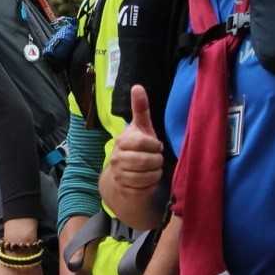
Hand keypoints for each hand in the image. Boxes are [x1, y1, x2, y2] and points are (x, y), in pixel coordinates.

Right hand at [101, 86, 163, 221]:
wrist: (121, 176)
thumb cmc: (136, 149)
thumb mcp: (140, 129)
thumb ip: (140, 109)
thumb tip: (137, 86)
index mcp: (122, 140)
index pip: (143, 143)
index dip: (154, 145)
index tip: (156, 145)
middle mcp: (117, 157)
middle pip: (146, 160)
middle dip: (156, 159)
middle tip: (156, 157)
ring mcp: (119, 173)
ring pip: (148, 173)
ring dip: (155, 171)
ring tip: (152, 167)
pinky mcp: (124, 187)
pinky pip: (146, 185)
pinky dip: (151, 181)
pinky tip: (148, 177)